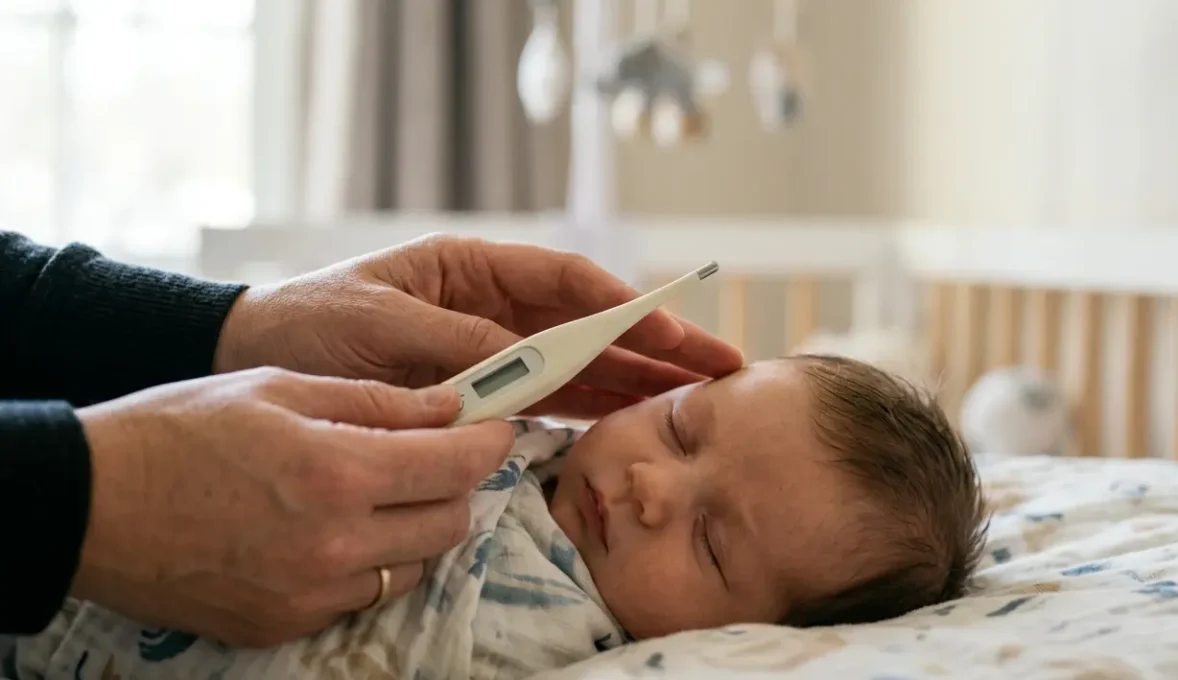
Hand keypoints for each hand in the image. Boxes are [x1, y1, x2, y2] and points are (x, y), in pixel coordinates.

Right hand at [72, 367, 511, 646]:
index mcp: (338, 472)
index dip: (490, 442)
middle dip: (455, 483)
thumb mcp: (281, 388)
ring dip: (418, 527)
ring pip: (415, 564)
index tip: (497, 428)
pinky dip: (371, 564)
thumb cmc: (179, 430)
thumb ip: (378, 401)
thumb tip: (453, 405)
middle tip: (433, 455)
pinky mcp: (287, 625)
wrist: (90, 504)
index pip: (457, 464)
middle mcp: (336, 544)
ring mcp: (312, 594)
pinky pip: (365, 597)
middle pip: (451, 521)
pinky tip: (337, 531)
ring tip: (380, 492)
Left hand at [212, 235, 743, 419]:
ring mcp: (490, 351)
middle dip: (655, 346)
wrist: (256, 358)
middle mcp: (492, 307)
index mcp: (472, 268)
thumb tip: (526, 366)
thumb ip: (456, 343)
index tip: (670, 327)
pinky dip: (587, 413)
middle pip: (590, 326)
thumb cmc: (310, 324)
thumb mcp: (380, 324)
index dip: (623, 304)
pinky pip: (544, 401)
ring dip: (635, 383)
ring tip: (694, 401)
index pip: (567, 282)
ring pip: (579, 367)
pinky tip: (629, 422)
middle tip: (721, 367)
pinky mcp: (477, 392)